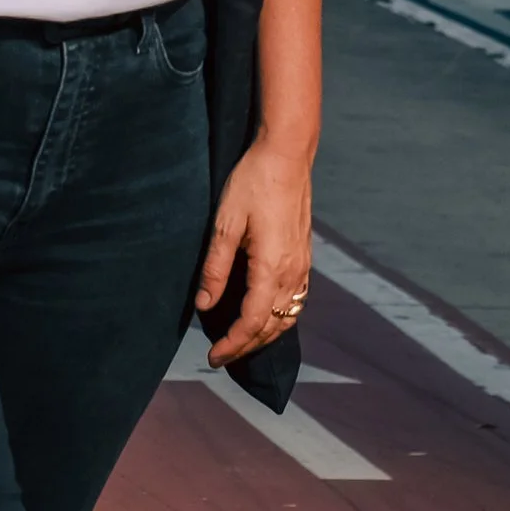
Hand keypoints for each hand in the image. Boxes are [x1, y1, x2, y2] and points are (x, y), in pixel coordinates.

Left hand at [195, 133, 312, 366]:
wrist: (287, 153)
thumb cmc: (253, 182)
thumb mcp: (225, 223)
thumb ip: (215, 268)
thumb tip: (204, 305)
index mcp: (272, 267)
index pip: (252, 322)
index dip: (232, 344)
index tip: (212, 357)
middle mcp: (293, 272)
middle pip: (273, 326)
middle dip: (247, 346)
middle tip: (220, 355)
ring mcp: (303, 264)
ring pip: (288, 315)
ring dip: (265, 334)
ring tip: (240, 341)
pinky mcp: (304, 255)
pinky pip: (296, 299)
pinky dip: (279, 316)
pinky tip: (263, 313)